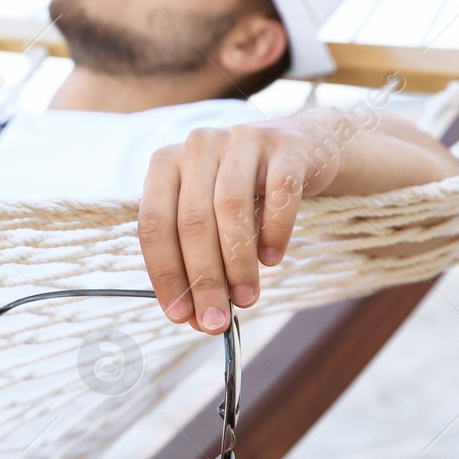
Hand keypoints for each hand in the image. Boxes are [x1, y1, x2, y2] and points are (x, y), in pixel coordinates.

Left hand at [137, 115, 340, 333]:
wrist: (305, 149)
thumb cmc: (247, 193)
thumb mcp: (212, 217)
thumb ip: (198, 259)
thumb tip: (195, 317)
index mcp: (165, 163)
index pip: (153, 224)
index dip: (165, 273)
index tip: (179, 315)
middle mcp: (198, 145)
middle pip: (192, 221)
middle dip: (204, 279)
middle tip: (216, 320)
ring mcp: (241, 139)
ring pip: (231, 207)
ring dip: (238, 263)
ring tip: (246, 298)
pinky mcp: (285, 144)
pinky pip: (279, 191)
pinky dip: (275, 231)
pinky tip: (272, 259)